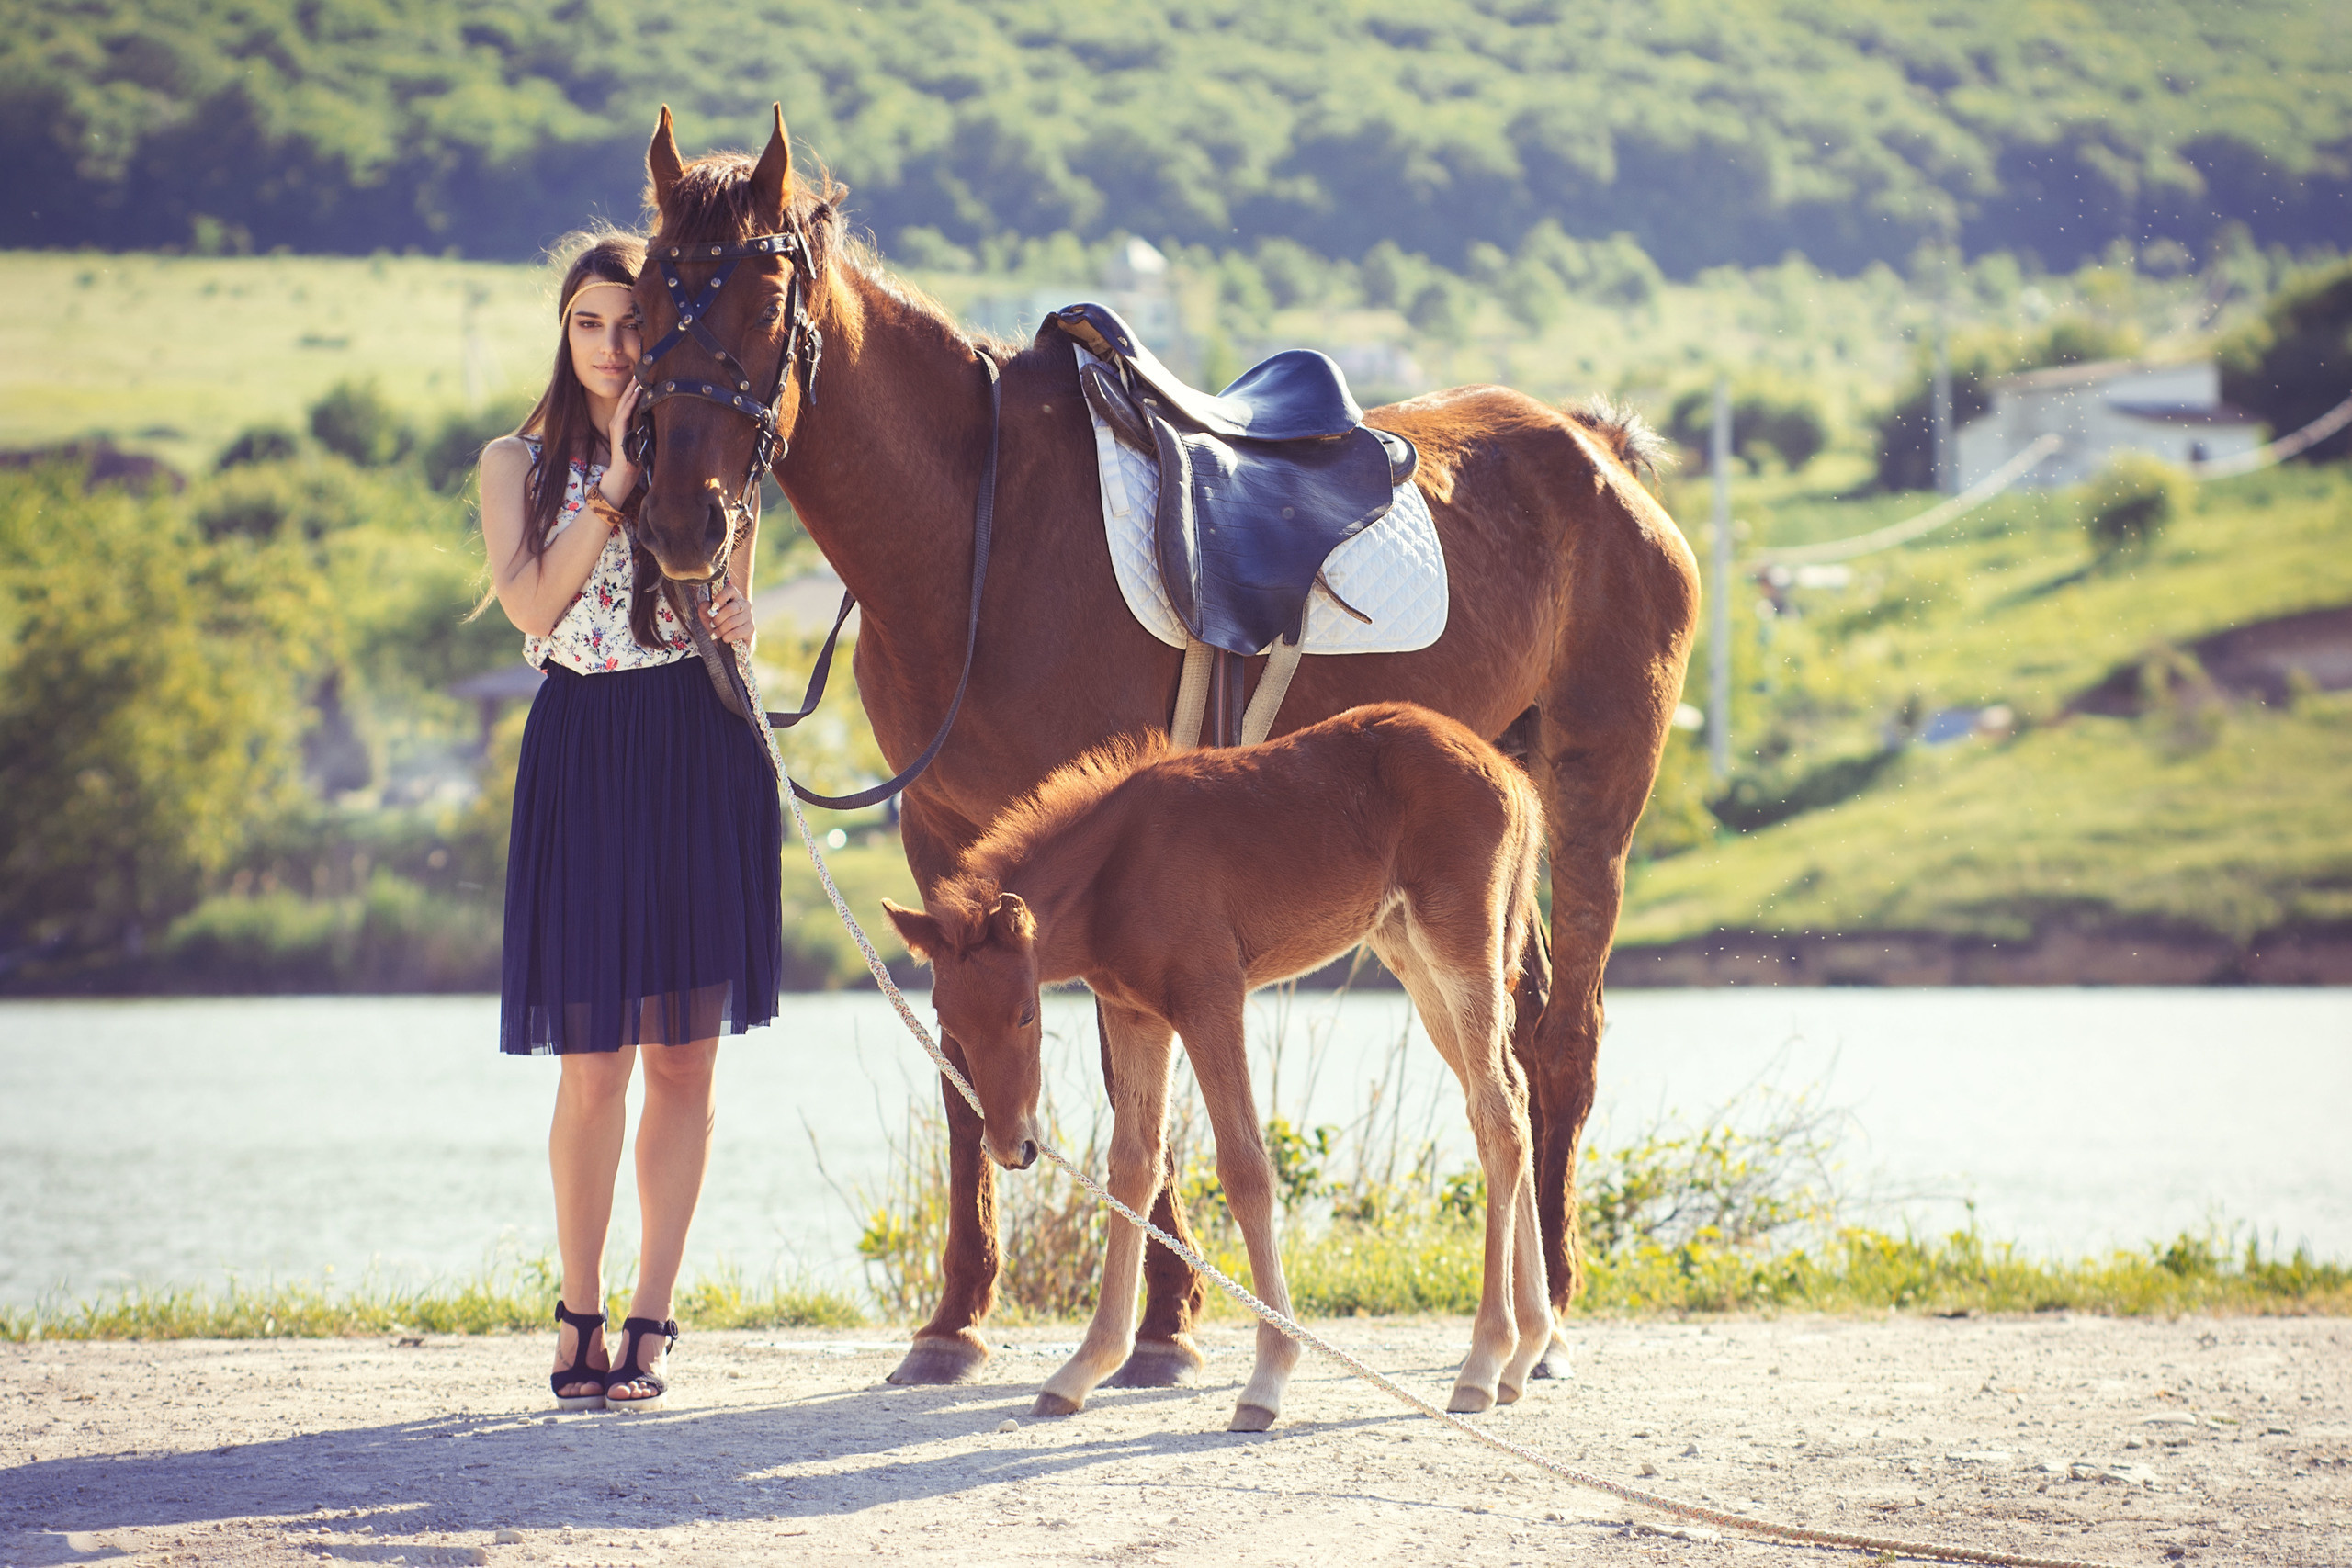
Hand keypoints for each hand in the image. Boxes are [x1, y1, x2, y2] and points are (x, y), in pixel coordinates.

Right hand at [599, 380, 643, 504]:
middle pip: (627, 398)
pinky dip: (631, 401)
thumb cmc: (634, 460)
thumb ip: (647, 429)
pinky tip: (637, 391)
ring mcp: (617, 424)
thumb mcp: (644, 440)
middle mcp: (619, 421)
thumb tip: (661, 421)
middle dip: (633, 384)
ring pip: (625, 402)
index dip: (637, 389)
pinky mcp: (618, 430)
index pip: (631, 402)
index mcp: (625, 423)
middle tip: (640, 369)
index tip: (644, 377)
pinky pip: (625, 411)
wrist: (623, 474)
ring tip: (639, 376)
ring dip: (632, 388)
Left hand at [704, 575, 755, 649]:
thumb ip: (704, 609)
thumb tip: (708, 607)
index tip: (713, 607)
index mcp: (734, 597)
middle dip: (717, 619)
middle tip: (712, 625)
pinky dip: (727, 637)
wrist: (729, 643)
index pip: (730, 590)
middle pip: (730, 609)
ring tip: (716, 634)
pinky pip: (736, 633)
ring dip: (720, 630)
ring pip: (731, 622)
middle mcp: (744, 604)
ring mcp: (749, 617)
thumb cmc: (718, 625)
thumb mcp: (707, 616)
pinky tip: (725, 639)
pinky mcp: (751, 629)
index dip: (721, 597)